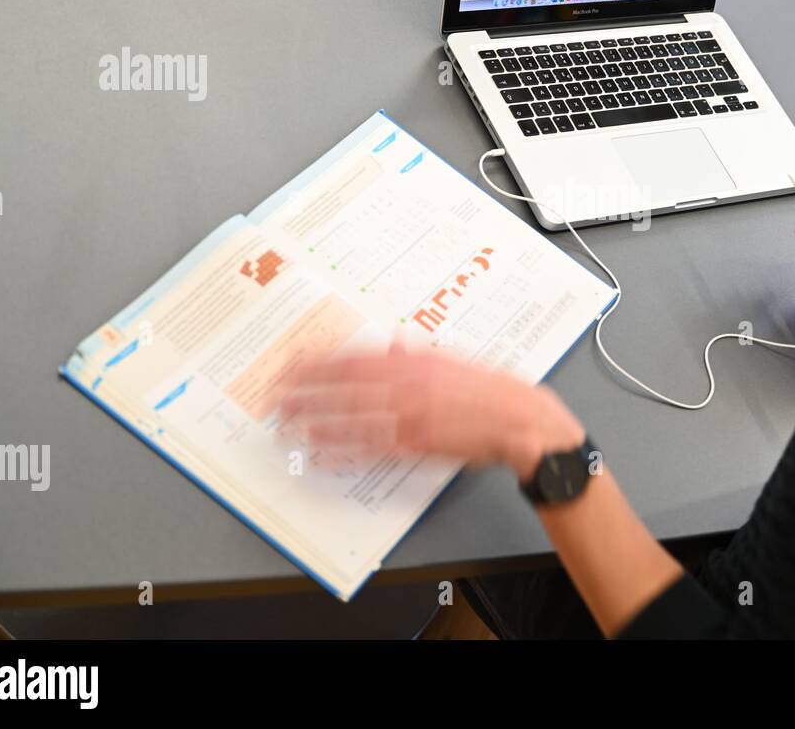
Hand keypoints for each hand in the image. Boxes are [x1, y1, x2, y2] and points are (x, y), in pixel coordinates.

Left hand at [276, 339, 585, 481]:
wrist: (521, 420)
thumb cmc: (491, 390)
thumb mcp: (453, 359)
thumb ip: (419, 353)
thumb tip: (393, 342)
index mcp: (414, 361)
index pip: (353, 358)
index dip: (317, 363)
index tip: (291, 365)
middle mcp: (407, 385)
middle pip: (343, 386)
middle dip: (304, 392)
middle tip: (273, 396)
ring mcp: (409, 416)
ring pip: (349, 417)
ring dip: (313, 421)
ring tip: (284, 425)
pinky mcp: (416, 445)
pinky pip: (369, 448)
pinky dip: (341, 449)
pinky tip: (319, 451)